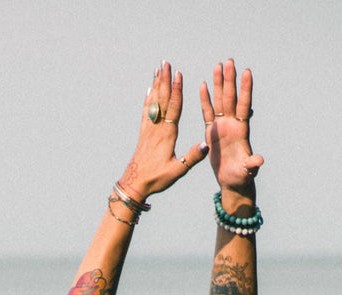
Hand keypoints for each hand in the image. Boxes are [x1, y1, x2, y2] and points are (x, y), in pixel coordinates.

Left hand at [119, 62, 208, 199]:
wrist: (135, 184)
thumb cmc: (156, 179)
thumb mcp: (177, 171)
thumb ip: (192, 158)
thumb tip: (207, 144)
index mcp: (167, 135)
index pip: (174, 108)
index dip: (176, 90)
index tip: (178, 74)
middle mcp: (157, 129)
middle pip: (162, 99)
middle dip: (165, 80)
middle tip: (165, 62)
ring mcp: (149, 130)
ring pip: (153, 102)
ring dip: (156, 85)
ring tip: (158, 69)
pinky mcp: (143, 134)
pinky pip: (146, 112)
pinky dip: (148, 99)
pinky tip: (149, 90)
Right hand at [199, 60, 263, 195]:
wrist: (232, 181)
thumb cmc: (241, 176)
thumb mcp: (247, 171)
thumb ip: (252, 164)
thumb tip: (259, 161)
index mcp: (241, 130)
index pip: (244, 105)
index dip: (245, 89)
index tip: (246, 72)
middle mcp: (232, 124)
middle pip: (231, 98)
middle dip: (230, 80)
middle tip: (230, 61)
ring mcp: (222, 126)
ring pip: (220, 101)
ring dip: (219, 84)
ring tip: (218, 66)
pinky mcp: (212, 131)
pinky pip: (208, 112)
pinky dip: (205, 99)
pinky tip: (204, 85)